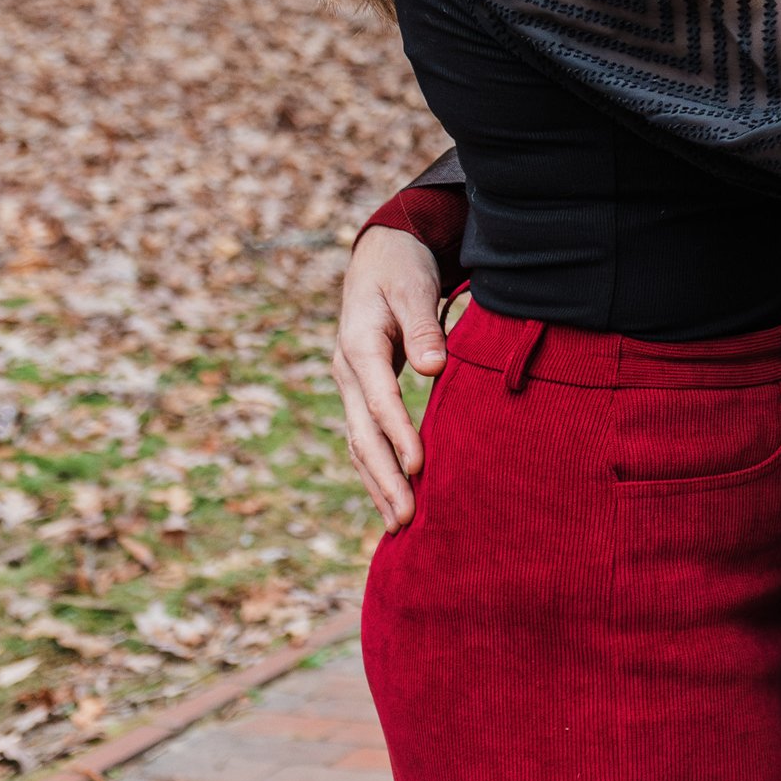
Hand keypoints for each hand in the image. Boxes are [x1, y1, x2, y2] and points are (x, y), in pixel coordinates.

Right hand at [331, 227, 447, 531]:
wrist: (380, 255)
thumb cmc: (402, 268)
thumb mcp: (412, 287)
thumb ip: (423, 327)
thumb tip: (434, 368)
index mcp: (358, 345)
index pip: (379, 399)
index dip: (398, 434)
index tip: (419, 467)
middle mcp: (347, 371)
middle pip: (362, 433)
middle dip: (384, 478)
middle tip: (406, 519)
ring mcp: (351, 384)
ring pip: (360, 443)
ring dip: (378, 484)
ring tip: (399, 525)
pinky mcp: (363, 391)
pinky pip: (367, 437)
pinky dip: (378, 469)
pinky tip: (393, 499)